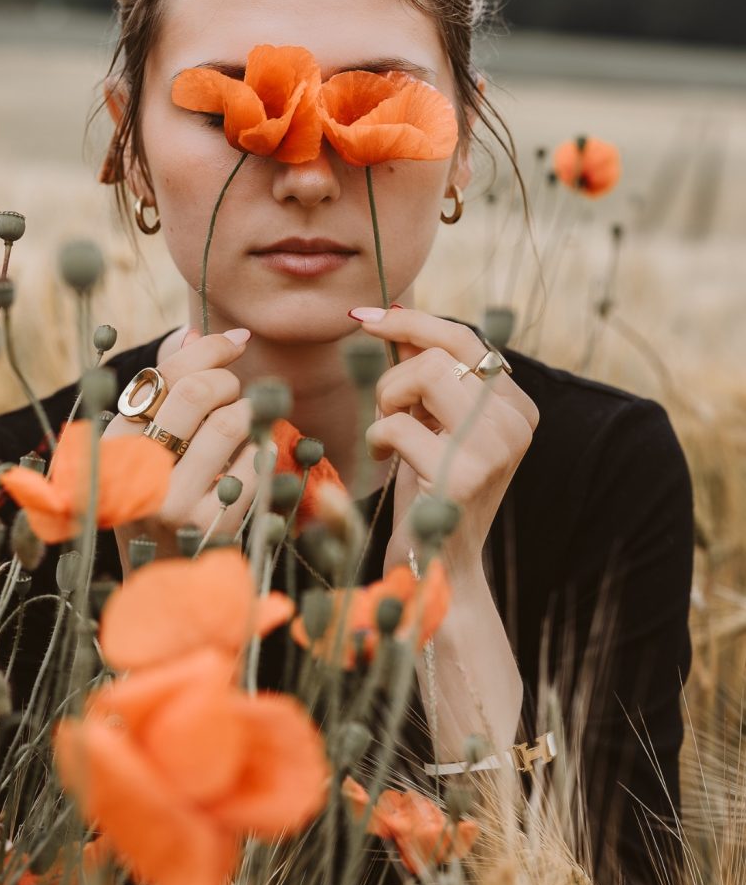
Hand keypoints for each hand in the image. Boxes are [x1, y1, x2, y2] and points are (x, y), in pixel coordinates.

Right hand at [103, 327, 256, 571]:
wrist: (162, 582)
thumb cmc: (157, 500)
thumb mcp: (143, 448)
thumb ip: (164, 390)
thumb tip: (194, 331)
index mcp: (113, 444)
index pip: (166, 374)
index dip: (210, 349)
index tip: (238, 343)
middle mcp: (136, 472)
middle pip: (200, 391)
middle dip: (230, 382)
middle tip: (236, 393)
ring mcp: (175, 502)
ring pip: (232, 423)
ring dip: (249, 414)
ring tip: (245, 426)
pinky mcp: (213, 526)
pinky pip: (256, 463)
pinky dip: (262, 452)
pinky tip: (251, 460)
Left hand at [355, 308, 539, 586]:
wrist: (440, 569)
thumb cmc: (431, 492)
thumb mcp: (432, 423)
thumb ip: (425, 373)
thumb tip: (396, 316)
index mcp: (517, 406)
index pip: (465, 337)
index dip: (411, 321)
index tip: (367, 317)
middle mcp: (516, 423)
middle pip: (441, 352)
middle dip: (395, 376)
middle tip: (386, 413)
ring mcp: (495, 448)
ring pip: (424, 374)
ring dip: (387, 402)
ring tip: (388, 434)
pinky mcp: (463, 475)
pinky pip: (397, 423)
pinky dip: (377, 437)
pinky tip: (386, 462)